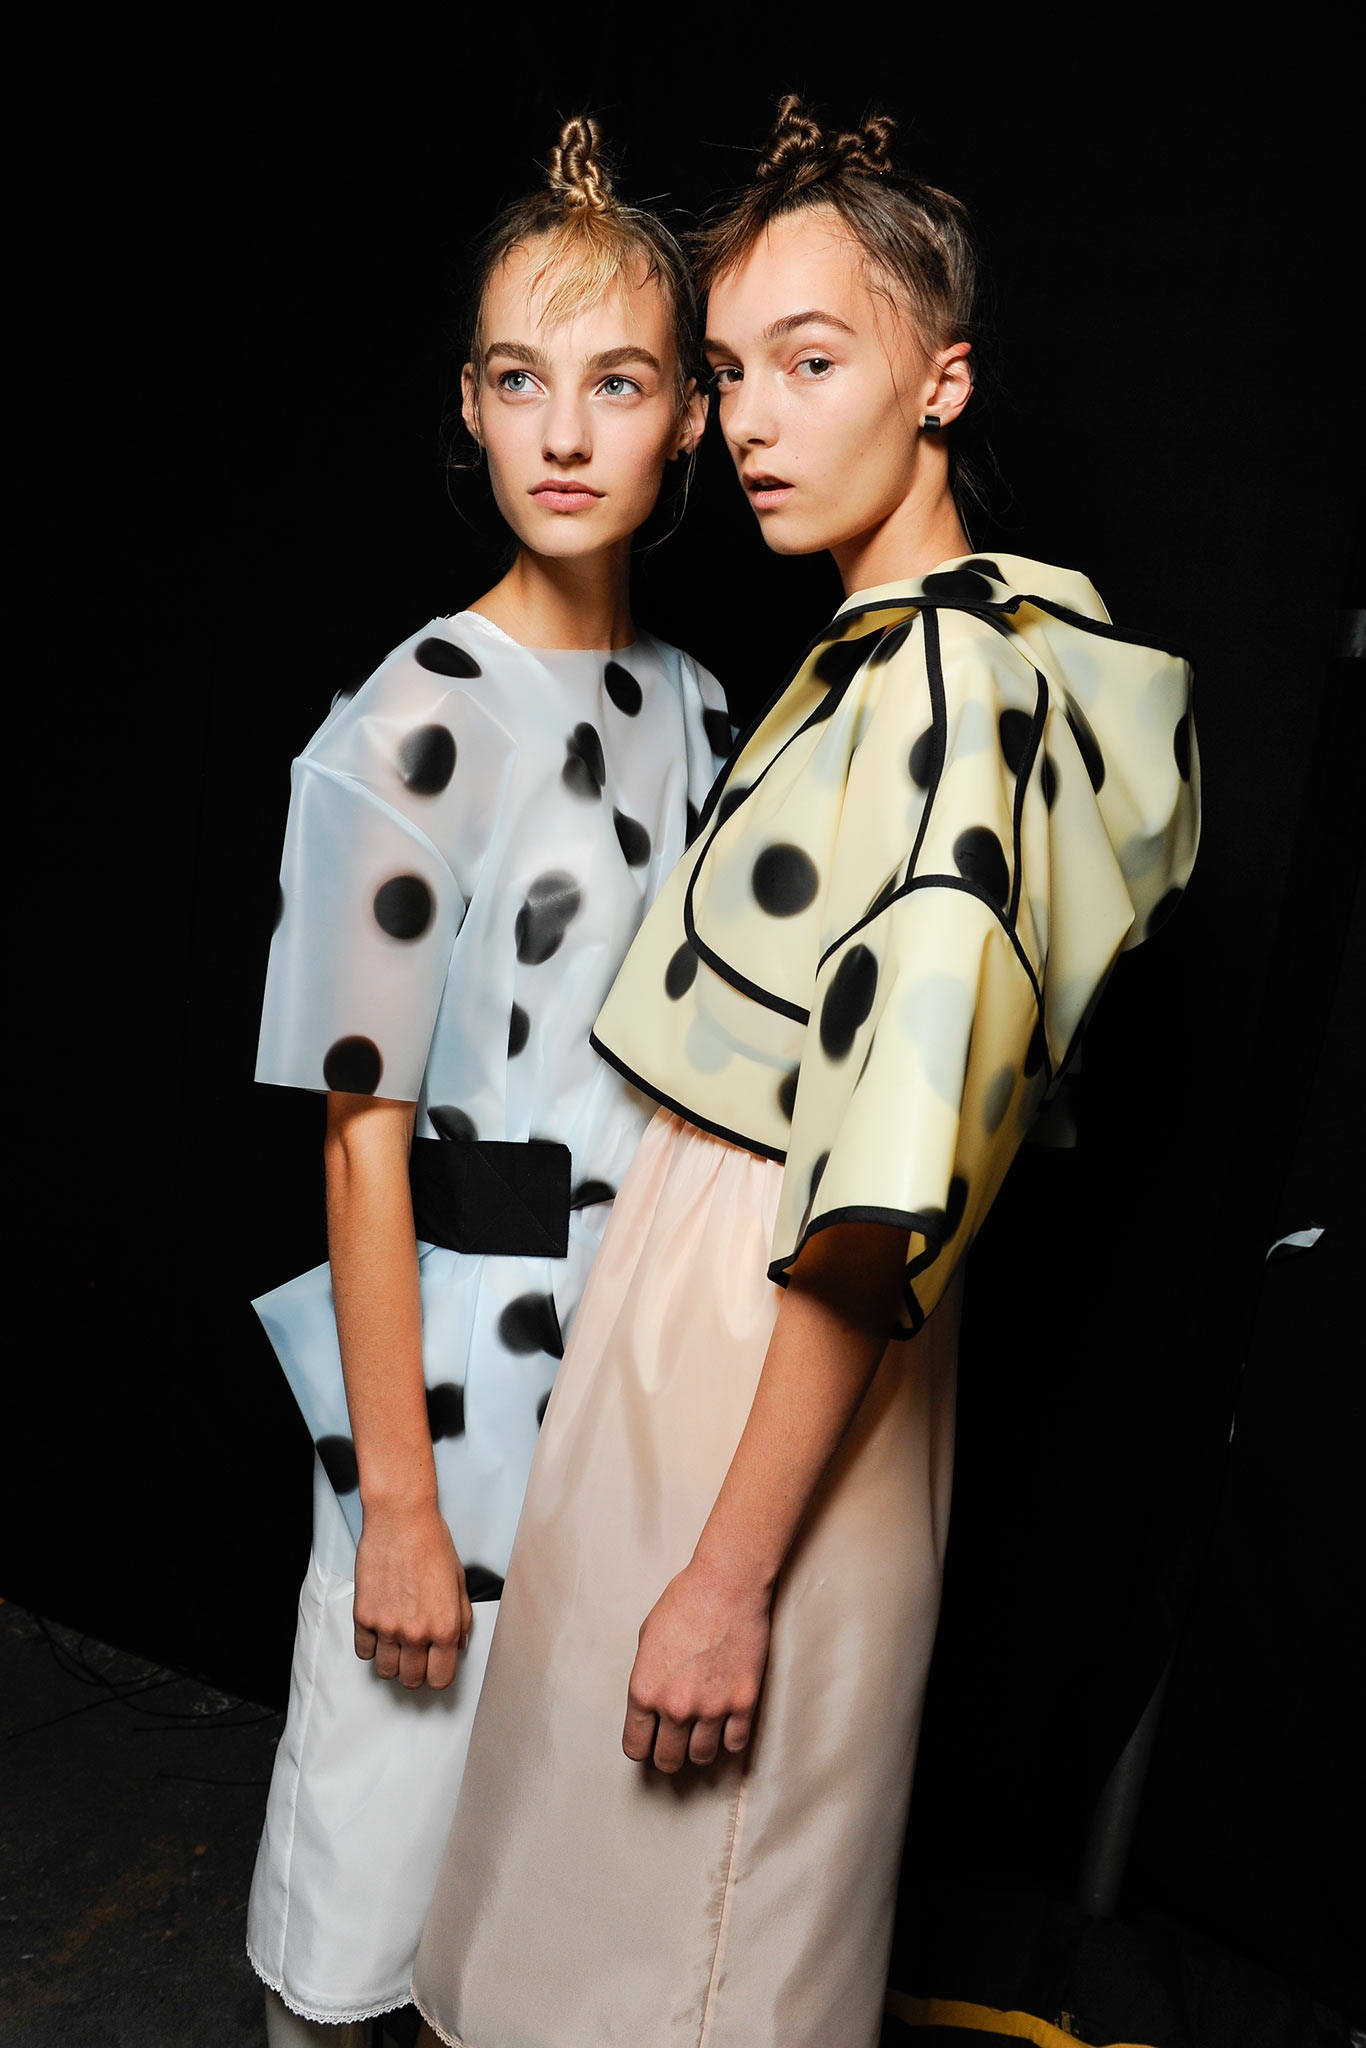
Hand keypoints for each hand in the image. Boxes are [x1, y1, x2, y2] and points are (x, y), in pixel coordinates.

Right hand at [353, 1500, 471, 1689]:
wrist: (400, 1520)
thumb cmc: (431, 1543)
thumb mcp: (459, 1583)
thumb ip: (462, 1619)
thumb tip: (459, 1644)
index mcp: (445, 1626)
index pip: (441, 1678)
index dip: (439, 1675)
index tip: (435, 1668)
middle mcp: (416, 1632)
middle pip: (412, 1680)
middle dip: (416, 1671)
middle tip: (416, 1656)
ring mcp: (387, 1627)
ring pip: (386, 1671)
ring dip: (392, 1662)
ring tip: (397, 1645)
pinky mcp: (364, 1616)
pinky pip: (364, 1651)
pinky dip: (371, 1646)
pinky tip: (380, 1632)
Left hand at [622, 1561, 770, 1772]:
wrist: (726, 1585)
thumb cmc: (684, 1602)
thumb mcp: (647, 1638)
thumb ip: (648, 1677)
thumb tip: (652, 1703)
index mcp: (645, 1691)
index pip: (636, 1747)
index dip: (642, 1747)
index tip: (650, 1742)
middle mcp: (676, 1707)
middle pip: (668, 1760)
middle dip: (668, 1755)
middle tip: (675, 1744)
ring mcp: (712, 1708)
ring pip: (702, 1757)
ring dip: (699, 1749)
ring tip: (701, 1735)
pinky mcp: (743, 1703)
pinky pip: (735, 1743)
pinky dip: (729, 1738)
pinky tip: (726, 1725)